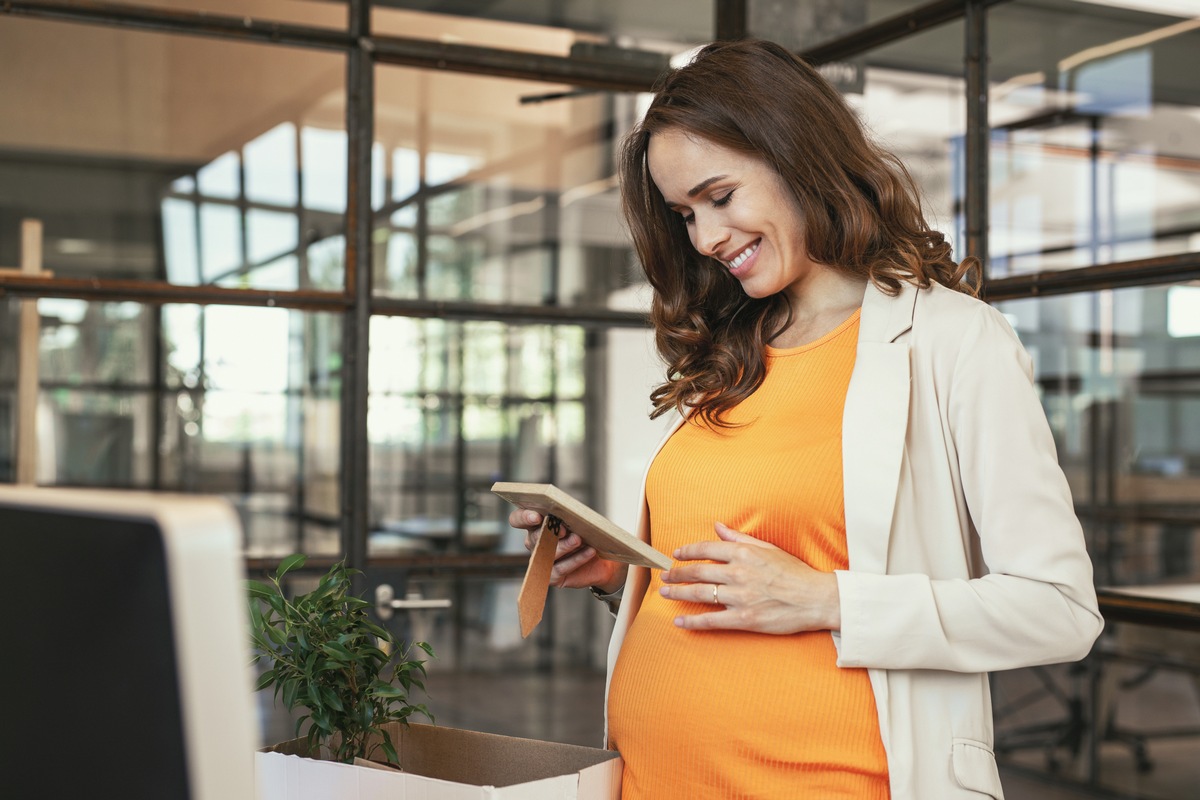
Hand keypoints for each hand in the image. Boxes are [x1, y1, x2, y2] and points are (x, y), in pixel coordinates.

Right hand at [510, 509, 625, 592]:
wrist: (599, 561)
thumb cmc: (586, 536)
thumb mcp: (578, 523)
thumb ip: (569, 519)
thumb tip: (567, 519)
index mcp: (536, 525)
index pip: (518, 519)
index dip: (523, 517)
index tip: (537, 516)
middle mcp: (535, 543)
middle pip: (534, 537)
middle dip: (549, 531)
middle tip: (563, 529)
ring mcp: (541, 561)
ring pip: (548, 553)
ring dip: (564, 546)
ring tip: (578, 539)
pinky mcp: (552, 576)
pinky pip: (562, 567)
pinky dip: (577, 559)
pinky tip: (589, 551)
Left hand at [659, 521, 840, 632]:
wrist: (817, 598)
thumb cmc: (795, 572)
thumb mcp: (768, 548)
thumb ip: (739, 538)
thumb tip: (718, 526)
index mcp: (744, 553)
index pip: (706, 549)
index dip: (688, 552)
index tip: (677, 555)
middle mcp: (739, 573)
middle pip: (698, 571)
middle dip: (677, 574)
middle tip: (665, 577)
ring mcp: (740, 597)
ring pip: (700, 594)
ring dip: (679, 593)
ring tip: (665, 593)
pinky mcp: (744, 618)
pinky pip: (712, 620)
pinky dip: (693, 621)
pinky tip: (680, 622)